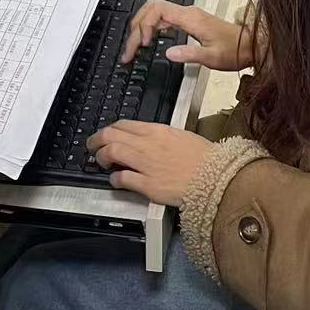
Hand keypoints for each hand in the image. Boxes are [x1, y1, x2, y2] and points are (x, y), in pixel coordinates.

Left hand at [87, 122, 213, 204]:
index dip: (110, 129)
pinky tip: (114, 179)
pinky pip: (122, 178)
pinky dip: (114, 178)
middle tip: (92, 146)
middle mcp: (149, 144)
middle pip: (111, 135)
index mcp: (158, 131)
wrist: (217, 178)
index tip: (106, 135)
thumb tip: (148, 141)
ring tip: (100, 162)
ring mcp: (147, 164)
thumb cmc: (206, 160)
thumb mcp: (182, 138)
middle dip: (96, 140)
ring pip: (112, 152)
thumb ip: (162, 138)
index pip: (125, 125)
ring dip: (101, 157)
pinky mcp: (148, 185)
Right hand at [122, 0, 252, 70]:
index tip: (144, 45)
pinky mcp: (188, 22)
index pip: (157, 10)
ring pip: (154, 13)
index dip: (145, 25)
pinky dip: (150, 29)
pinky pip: (162, 19)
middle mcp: (187, 13)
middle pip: (151, 9)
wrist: (250, 46)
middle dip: (136, 27)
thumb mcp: (213, 57)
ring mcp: (187, 16)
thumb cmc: (235, 50)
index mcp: (190, 17)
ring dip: (141, 28)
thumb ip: (189, 54)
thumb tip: (168, 53)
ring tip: (133, 49)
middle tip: (130, 50)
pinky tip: (148, 43)